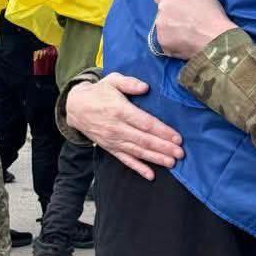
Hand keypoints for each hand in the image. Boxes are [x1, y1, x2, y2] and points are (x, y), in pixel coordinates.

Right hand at [66, 73, 183, 179]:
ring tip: (171, 163)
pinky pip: (125, 160)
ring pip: (137, 152)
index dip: (162, 131)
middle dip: (163, 147)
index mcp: (120, 110)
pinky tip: (150, 174)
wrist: (76, 107)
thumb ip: (129, 83)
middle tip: (180, 153)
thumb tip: (145, 87)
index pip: (145, 123)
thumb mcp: (112, 80)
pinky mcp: (110, 148)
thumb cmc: (99, 92)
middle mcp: (117, 128)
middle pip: (144, 140)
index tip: (177, 137)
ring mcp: (113, 140)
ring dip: (155, 158)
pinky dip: (138, 168)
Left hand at [154, 0, 236, 59]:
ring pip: (163, 28)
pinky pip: (166, 42)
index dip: (170, 2)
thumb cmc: (212, 12)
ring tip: (187, 36)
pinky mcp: (163, 42)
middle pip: (162, 12)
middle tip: (186, 22)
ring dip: (171, 30)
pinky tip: (186, 44)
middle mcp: (161, 7)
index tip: (178, 8)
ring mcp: (160, 25)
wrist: (215, 36)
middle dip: (171, 16)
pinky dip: (173, 44)